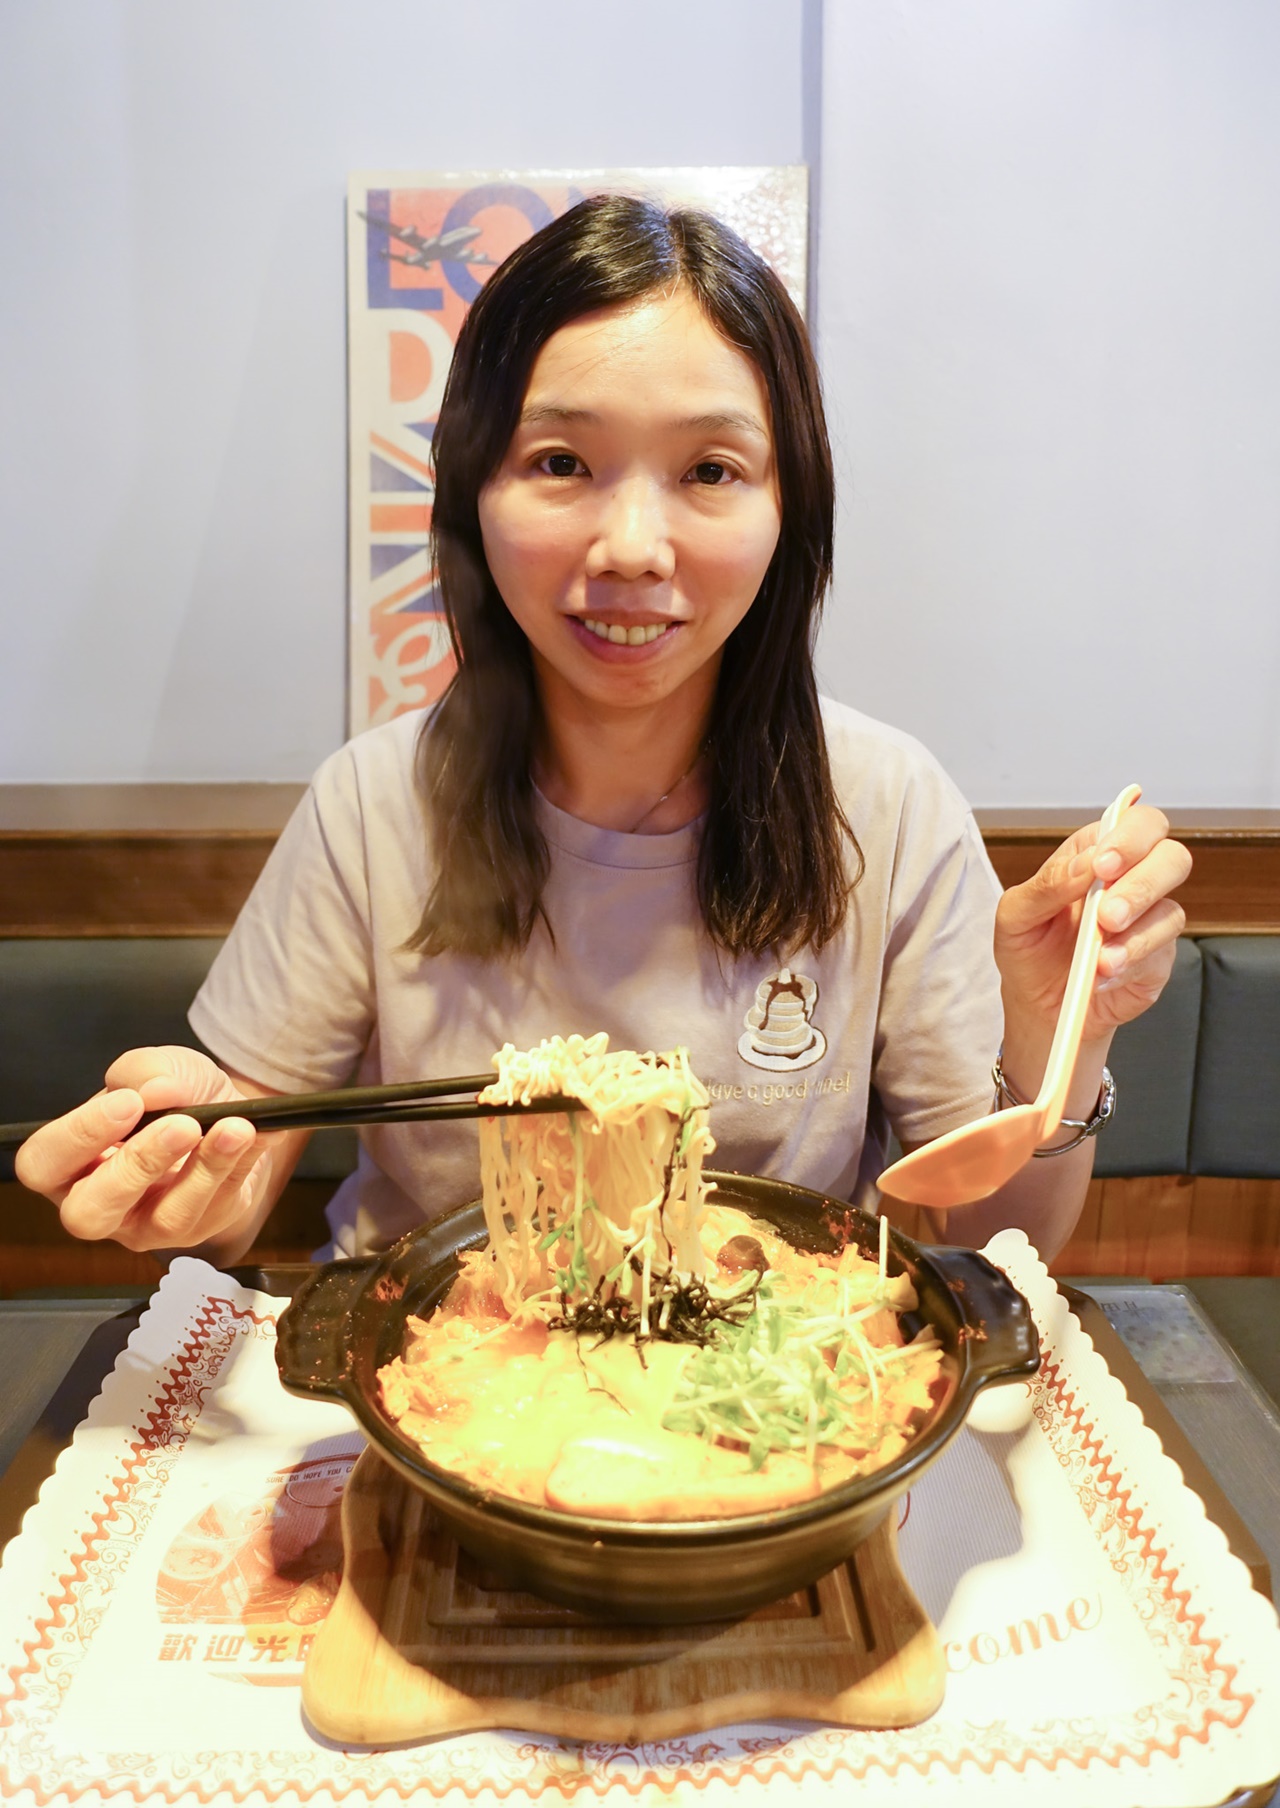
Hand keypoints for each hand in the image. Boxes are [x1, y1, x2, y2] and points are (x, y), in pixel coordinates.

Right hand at [14, 1045, 272, 1251]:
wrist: (226, 1113)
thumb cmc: (172, 1097)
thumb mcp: (155, 1068)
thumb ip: (146, 1073)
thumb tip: (158, 1093)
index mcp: (69, 1163)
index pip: (44, 1165)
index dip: (79, 1137)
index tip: (128, 1103)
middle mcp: (100, 1204)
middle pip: (91, 1213)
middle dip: (137, 1167)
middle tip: (180, 1125)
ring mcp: (149, 1225)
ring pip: (167, 1220)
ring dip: (203, 1169)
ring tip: (233, 1127)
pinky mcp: (200, 1228)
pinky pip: (220, 1206)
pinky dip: (240, 1165)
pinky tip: (251, 1133)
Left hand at [994, 802, 1192, 1046]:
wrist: (1037, 1004)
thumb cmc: (1028, 947)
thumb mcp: (1016, 914)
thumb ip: (1048, 884)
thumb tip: (1086, 864)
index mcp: (1097, 854)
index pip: (1137, 823)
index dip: (1130, 838)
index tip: (1104, 866)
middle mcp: (1132, 880)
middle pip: (1172, 858)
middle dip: (1142, 884)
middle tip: (1107, 916)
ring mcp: (1149, 920)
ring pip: (1172, 910)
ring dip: (1135, 935)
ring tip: (1099, 958)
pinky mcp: (1157, 958)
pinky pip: (1161, 954)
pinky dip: (1130, 964)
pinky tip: (1103, 973)